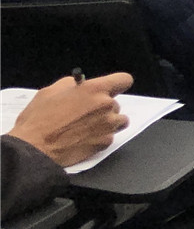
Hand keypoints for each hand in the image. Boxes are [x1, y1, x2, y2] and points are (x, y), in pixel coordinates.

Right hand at [8, 74, 132, 167]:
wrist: (34, 148)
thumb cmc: (39, 120)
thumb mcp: (50, 91)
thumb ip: (72, 84)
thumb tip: (79, 84)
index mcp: (94, 89)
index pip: (124, 80)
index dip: (117, 84)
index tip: (111, 88)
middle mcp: (106, 105)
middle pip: (116, 103)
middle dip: (104, 107)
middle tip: (86, 113)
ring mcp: (108, 125)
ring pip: (119, 120)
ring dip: (108, 121)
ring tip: (88, 126)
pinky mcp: (105, 142)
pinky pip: (111, 136)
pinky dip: (101, 136)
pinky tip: (85, 137)